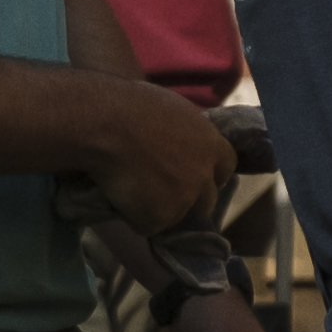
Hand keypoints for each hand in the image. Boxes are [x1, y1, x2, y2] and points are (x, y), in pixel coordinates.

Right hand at [86, 80, 235, 235]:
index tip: (192, 176)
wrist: (105, 124)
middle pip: (207, 200)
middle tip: (161, 194)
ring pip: (178, 217)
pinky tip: (118, 201)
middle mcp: (204, 173)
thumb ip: (182, 134)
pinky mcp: (160, 217)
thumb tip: (173, 142)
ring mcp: (184, 198)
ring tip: (134, 197)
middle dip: (189, 201)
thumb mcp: (171, 112)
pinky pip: (147, 226)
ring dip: (161, 212)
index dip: (209, 174)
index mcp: (210, 142)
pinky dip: (133, 219)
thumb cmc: (128, 106)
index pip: (225, 167)